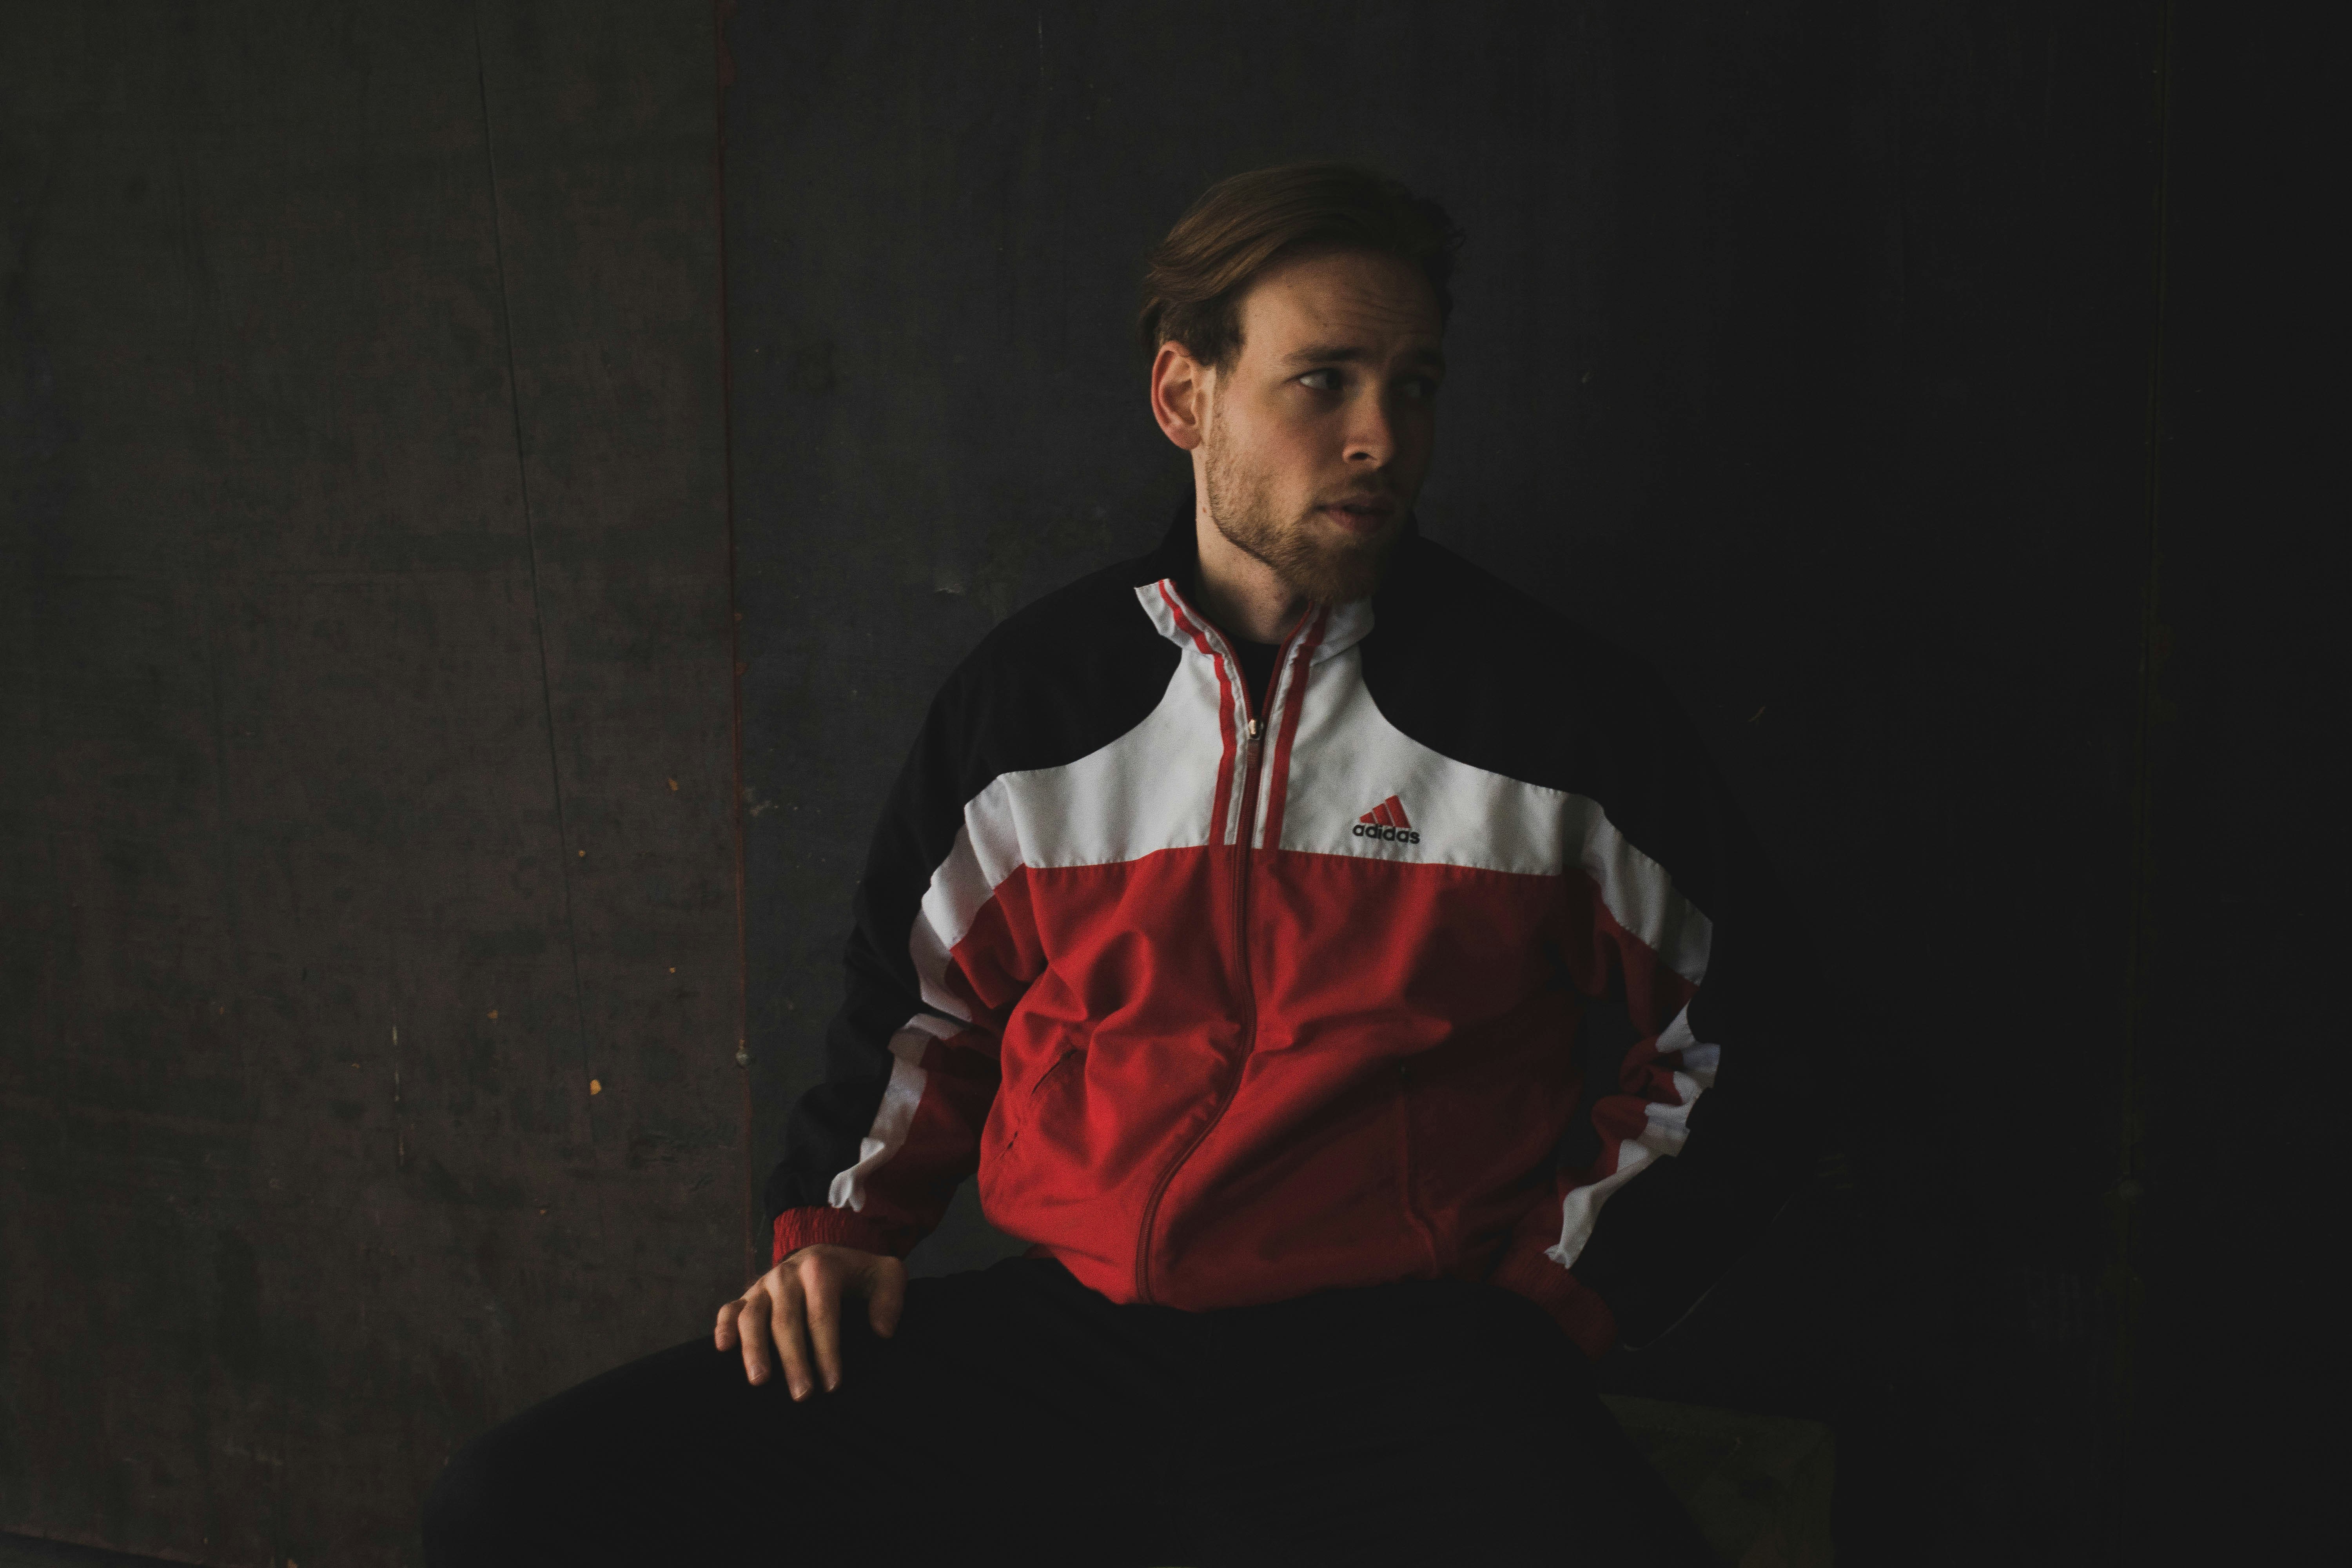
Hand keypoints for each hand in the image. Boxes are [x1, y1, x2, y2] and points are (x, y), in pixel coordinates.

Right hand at [713, 1244, 907, 1398]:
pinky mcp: (748, 1294)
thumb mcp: (887, 1275)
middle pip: (786, 1321)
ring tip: (760, 1381)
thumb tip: (883, 1331)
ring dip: (754, 1349)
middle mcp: (788, 1274)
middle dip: (793, 1361)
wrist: (827, 1254)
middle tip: (802, 1395)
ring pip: (752, 1316)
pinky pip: (729, 1309)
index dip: (827, 1351)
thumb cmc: (858, 1274)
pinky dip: (723, 1327)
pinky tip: (724, 1350)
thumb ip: (891, 1297)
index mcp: (822, 1268)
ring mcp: (764, 1284)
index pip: (822, 1315)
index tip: (833, 1384)